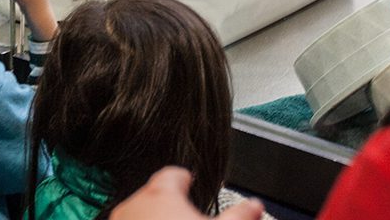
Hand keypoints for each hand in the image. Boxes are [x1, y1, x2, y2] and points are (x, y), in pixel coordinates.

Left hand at [111, 168, 263, 219]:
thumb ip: (239, 216)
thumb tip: (254, 206)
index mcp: (161, 195)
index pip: (173, 174)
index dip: (185, 178)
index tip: (190, 182)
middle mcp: (134, 205)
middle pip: (154, 194)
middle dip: (169, 203)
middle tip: (185, 214)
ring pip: (137, 214)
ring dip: (152, 218)